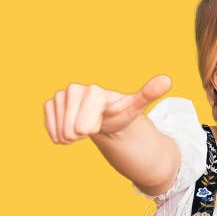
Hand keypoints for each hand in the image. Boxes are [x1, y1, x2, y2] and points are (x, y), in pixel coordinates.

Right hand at [43, 74, 171, 143]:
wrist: (105, 118)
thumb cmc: (121, 114)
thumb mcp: (135, 107)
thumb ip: (148, 94)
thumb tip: (167, 80)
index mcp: (93, 90)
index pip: (85, 122)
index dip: (91, 128)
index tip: (98, 126)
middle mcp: (74, 89)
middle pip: (71, 127)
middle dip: (82, 134)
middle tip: (93, 127)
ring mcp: (60, 97)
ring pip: (61, 128)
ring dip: (72, 135)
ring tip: (84, 128)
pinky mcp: (50, 105)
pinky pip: (49, 127)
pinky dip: (58, 134)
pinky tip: (70, 130)